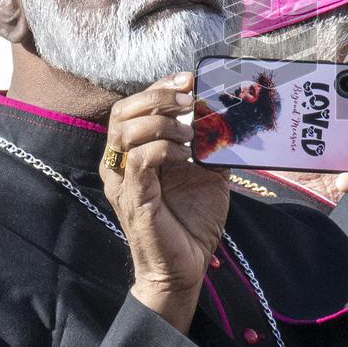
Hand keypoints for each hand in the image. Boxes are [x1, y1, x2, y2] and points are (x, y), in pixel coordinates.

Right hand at [100, 71, 229, 332]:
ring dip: (162, 122)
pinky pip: (139, 160)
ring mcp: (124, 182)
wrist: (186, 268)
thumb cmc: (192, 222)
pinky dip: (164, 148)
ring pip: (125, 131)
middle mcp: (121, 164)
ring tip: (191, 132)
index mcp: (135, 153)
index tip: (188, 78)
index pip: (134, 106)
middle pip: (121, 111)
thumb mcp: (207, 174)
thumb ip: (210, 144)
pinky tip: (186, 154)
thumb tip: (226, 115)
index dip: (159, 86)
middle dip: (157, 96)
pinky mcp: (134, 199)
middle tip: (188, 96)